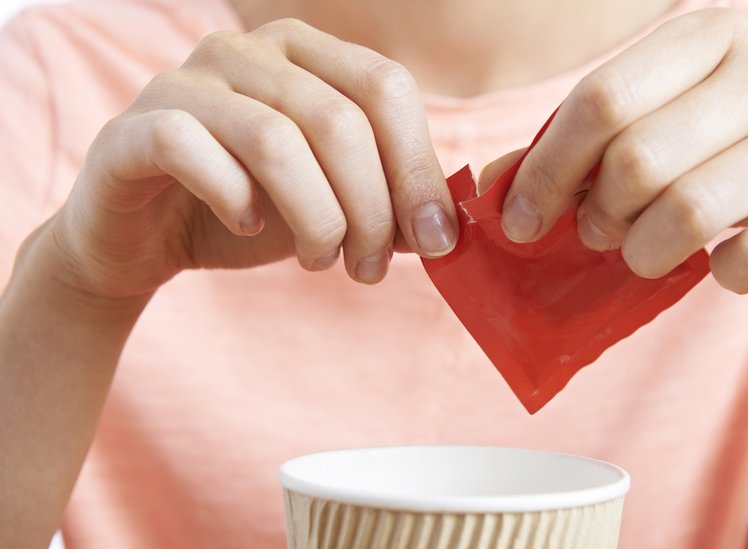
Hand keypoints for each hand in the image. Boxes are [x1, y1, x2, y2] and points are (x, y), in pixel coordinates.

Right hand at [49, 18, 457, 299]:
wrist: (145, 235)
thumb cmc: (250, 211)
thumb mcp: (333, 204)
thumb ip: (386, 203)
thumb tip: (443, 227)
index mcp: (306, 54)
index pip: (386, 88)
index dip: (419, 168)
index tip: (435, 239)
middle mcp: (247, 51)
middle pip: (340, 121)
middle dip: (371, 209)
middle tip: (370, 268)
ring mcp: (185, 81)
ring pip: (276, 140)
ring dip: (316, 218)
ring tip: (321, 261)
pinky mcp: (135, 126)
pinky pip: (194, 151)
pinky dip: (235, 200)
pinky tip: (249, 227)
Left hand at [500, 8, 747, 303]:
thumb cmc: (729, 164)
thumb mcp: (659, 139)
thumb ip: (575, 155)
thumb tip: (489, 193)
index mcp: (712, 38)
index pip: (602, 99)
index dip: (546, 169)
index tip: (519, 221)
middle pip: (638, 158)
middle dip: (597, 215)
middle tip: (595, 235)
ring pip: (691, 210)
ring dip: (645, 253)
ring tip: (642, 255)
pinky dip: (721, 275)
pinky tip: (722, 266)